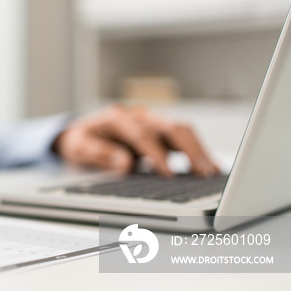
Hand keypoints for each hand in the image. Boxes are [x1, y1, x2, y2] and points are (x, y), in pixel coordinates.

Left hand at [54, 104, 218, 176]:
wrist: (81, 131)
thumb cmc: (81, 140)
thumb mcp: (79, 147)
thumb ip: (99, 154)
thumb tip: (124, 164)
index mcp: (117, 118)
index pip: (141, 134)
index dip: (155, 154)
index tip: (168, 174)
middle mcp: (139, 116)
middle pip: (170, 126)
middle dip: (188, 149)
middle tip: (202, 172)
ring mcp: (152, 122)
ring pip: (182, 130)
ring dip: (198, 150)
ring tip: (211, 173)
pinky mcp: (160, 131)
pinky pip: (184, 138)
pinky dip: (199, 151)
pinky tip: (212, 167)